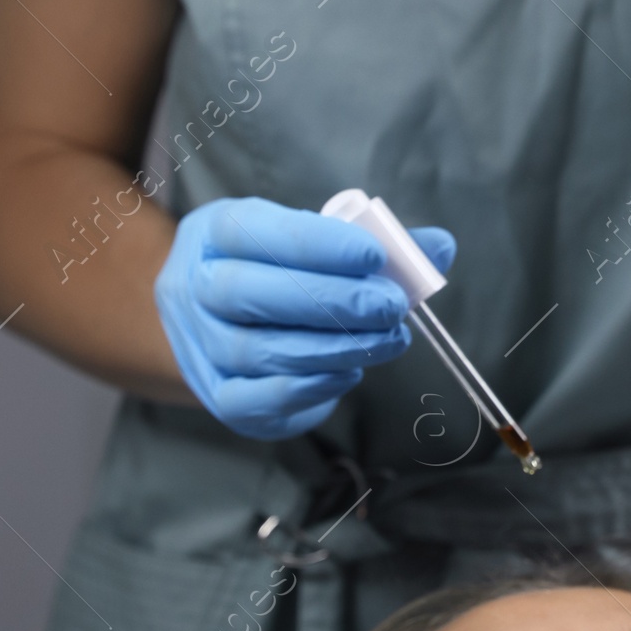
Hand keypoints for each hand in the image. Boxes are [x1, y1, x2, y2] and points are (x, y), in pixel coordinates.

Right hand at [154, 197, 456, 439]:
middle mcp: (191, 286)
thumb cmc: (279, 269)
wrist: (221, 320)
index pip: (254, 231)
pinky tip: (348, 372)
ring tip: (387, 339)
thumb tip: (439, 248)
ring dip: (331, 348)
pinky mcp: (216, 394)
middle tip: (391, 307)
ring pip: (256, 351)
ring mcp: (197, 344)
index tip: (374, 256)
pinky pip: (253, 400)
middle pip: (249, 293)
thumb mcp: (314, 240)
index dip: (315, 243)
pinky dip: (307, 389)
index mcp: (214, 232)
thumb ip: (376, 243)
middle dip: (331, 302)